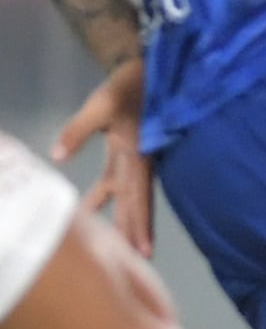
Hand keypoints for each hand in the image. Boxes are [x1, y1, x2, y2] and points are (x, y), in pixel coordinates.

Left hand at [51, 58, 152, 254]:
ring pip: (130, 195)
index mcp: (136, 154)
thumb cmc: (126, 87)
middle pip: (138, 202)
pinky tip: (96, 207)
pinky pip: (122, 183)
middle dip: (136, 230)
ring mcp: (136, 159)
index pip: (136, 196)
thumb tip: (57, 157)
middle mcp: (140, 162)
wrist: (147, 68)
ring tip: (120, 245)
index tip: (142, 250)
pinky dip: (113, 199)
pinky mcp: (129, 153)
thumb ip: (77, 131)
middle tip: (138, 260)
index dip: (139, 223)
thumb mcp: (99, 105)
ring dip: (125, 218)